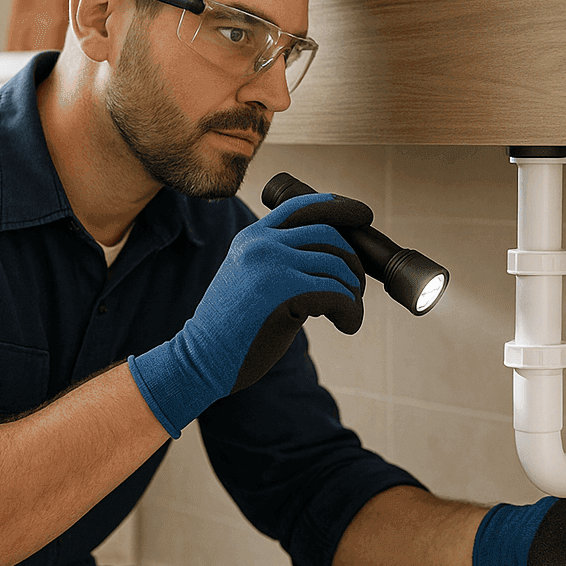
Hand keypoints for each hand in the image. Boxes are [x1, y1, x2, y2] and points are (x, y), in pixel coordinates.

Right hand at [127, 192, 370, 436]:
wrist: (201, 360)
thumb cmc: (232, 330)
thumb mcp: (250, 282)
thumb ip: (280, 264)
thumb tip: (330, 261)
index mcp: (252, 237)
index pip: (302, 205)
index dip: (339, 207)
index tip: (364, 215)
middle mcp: (261, 243)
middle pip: (328, 234)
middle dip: (353, 262)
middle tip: (357, 290)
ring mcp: (270, 264)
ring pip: (336, 265)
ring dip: (354, 293)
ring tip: (351, 314)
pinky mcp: (282, 291)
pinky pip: (336, 293)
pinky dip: (351, 311)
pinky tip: (348, 326)